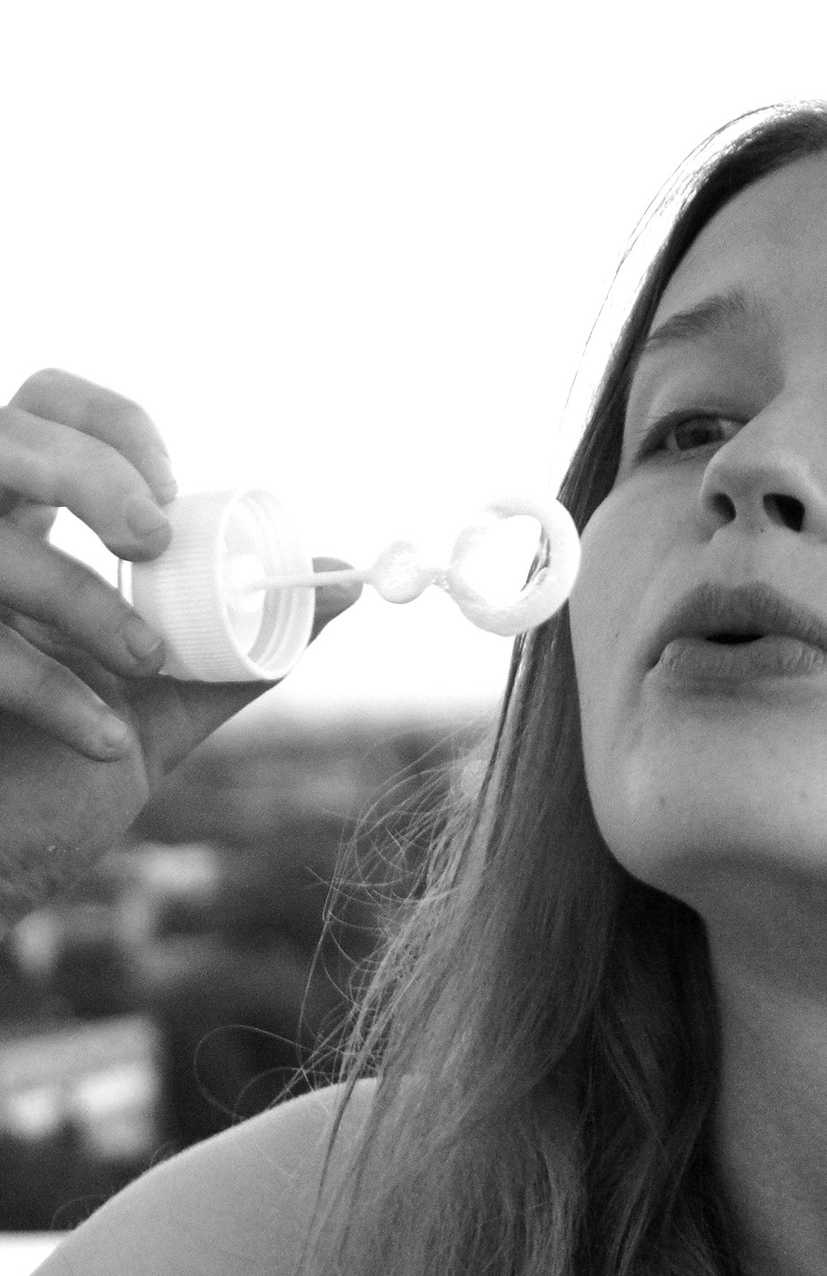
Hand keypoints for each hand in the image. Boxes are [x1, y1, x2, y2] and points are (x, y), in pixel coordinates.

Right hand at [0, 369, 359, 924]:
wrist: (3, 866)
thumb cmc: (65, 776)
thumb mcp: (166, 704)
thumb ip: (245, 648)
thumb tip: (342, 583)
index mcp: (21, 529)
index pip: (46, 409)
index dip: (106, 423)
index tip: (172, 489)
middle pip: (6, 438)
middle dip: (86, 471)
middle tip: (152, 540)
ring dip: (80, 596)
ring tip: (144, 661)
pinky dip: (56, 694)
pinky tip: (104, 744)